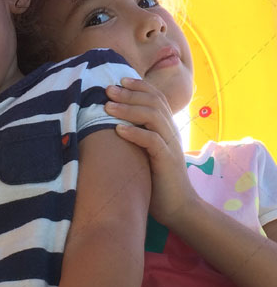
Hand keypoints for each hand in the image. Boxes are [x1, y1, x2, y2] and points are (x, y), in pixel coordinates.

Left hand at [105, 78, 196, 226]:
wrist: (177, 206)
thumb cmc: (156, 178)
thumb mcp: (146, 151)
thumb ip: (137, 134)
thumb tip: (111, 122)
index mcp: (166, 126)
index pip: (155, 97)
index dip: (138, 86)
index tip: (119, 80)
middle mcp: (170, 131)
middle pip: (152, 102)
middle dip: (128, 93)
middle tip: (107, 90)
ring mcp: (170, 144)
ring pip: (152, 117)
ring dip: (128, 109)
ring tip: (107, 107)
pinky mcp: (167, 161)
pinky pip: (152, 141)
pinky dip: (135, 133)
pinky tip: (118, 130)